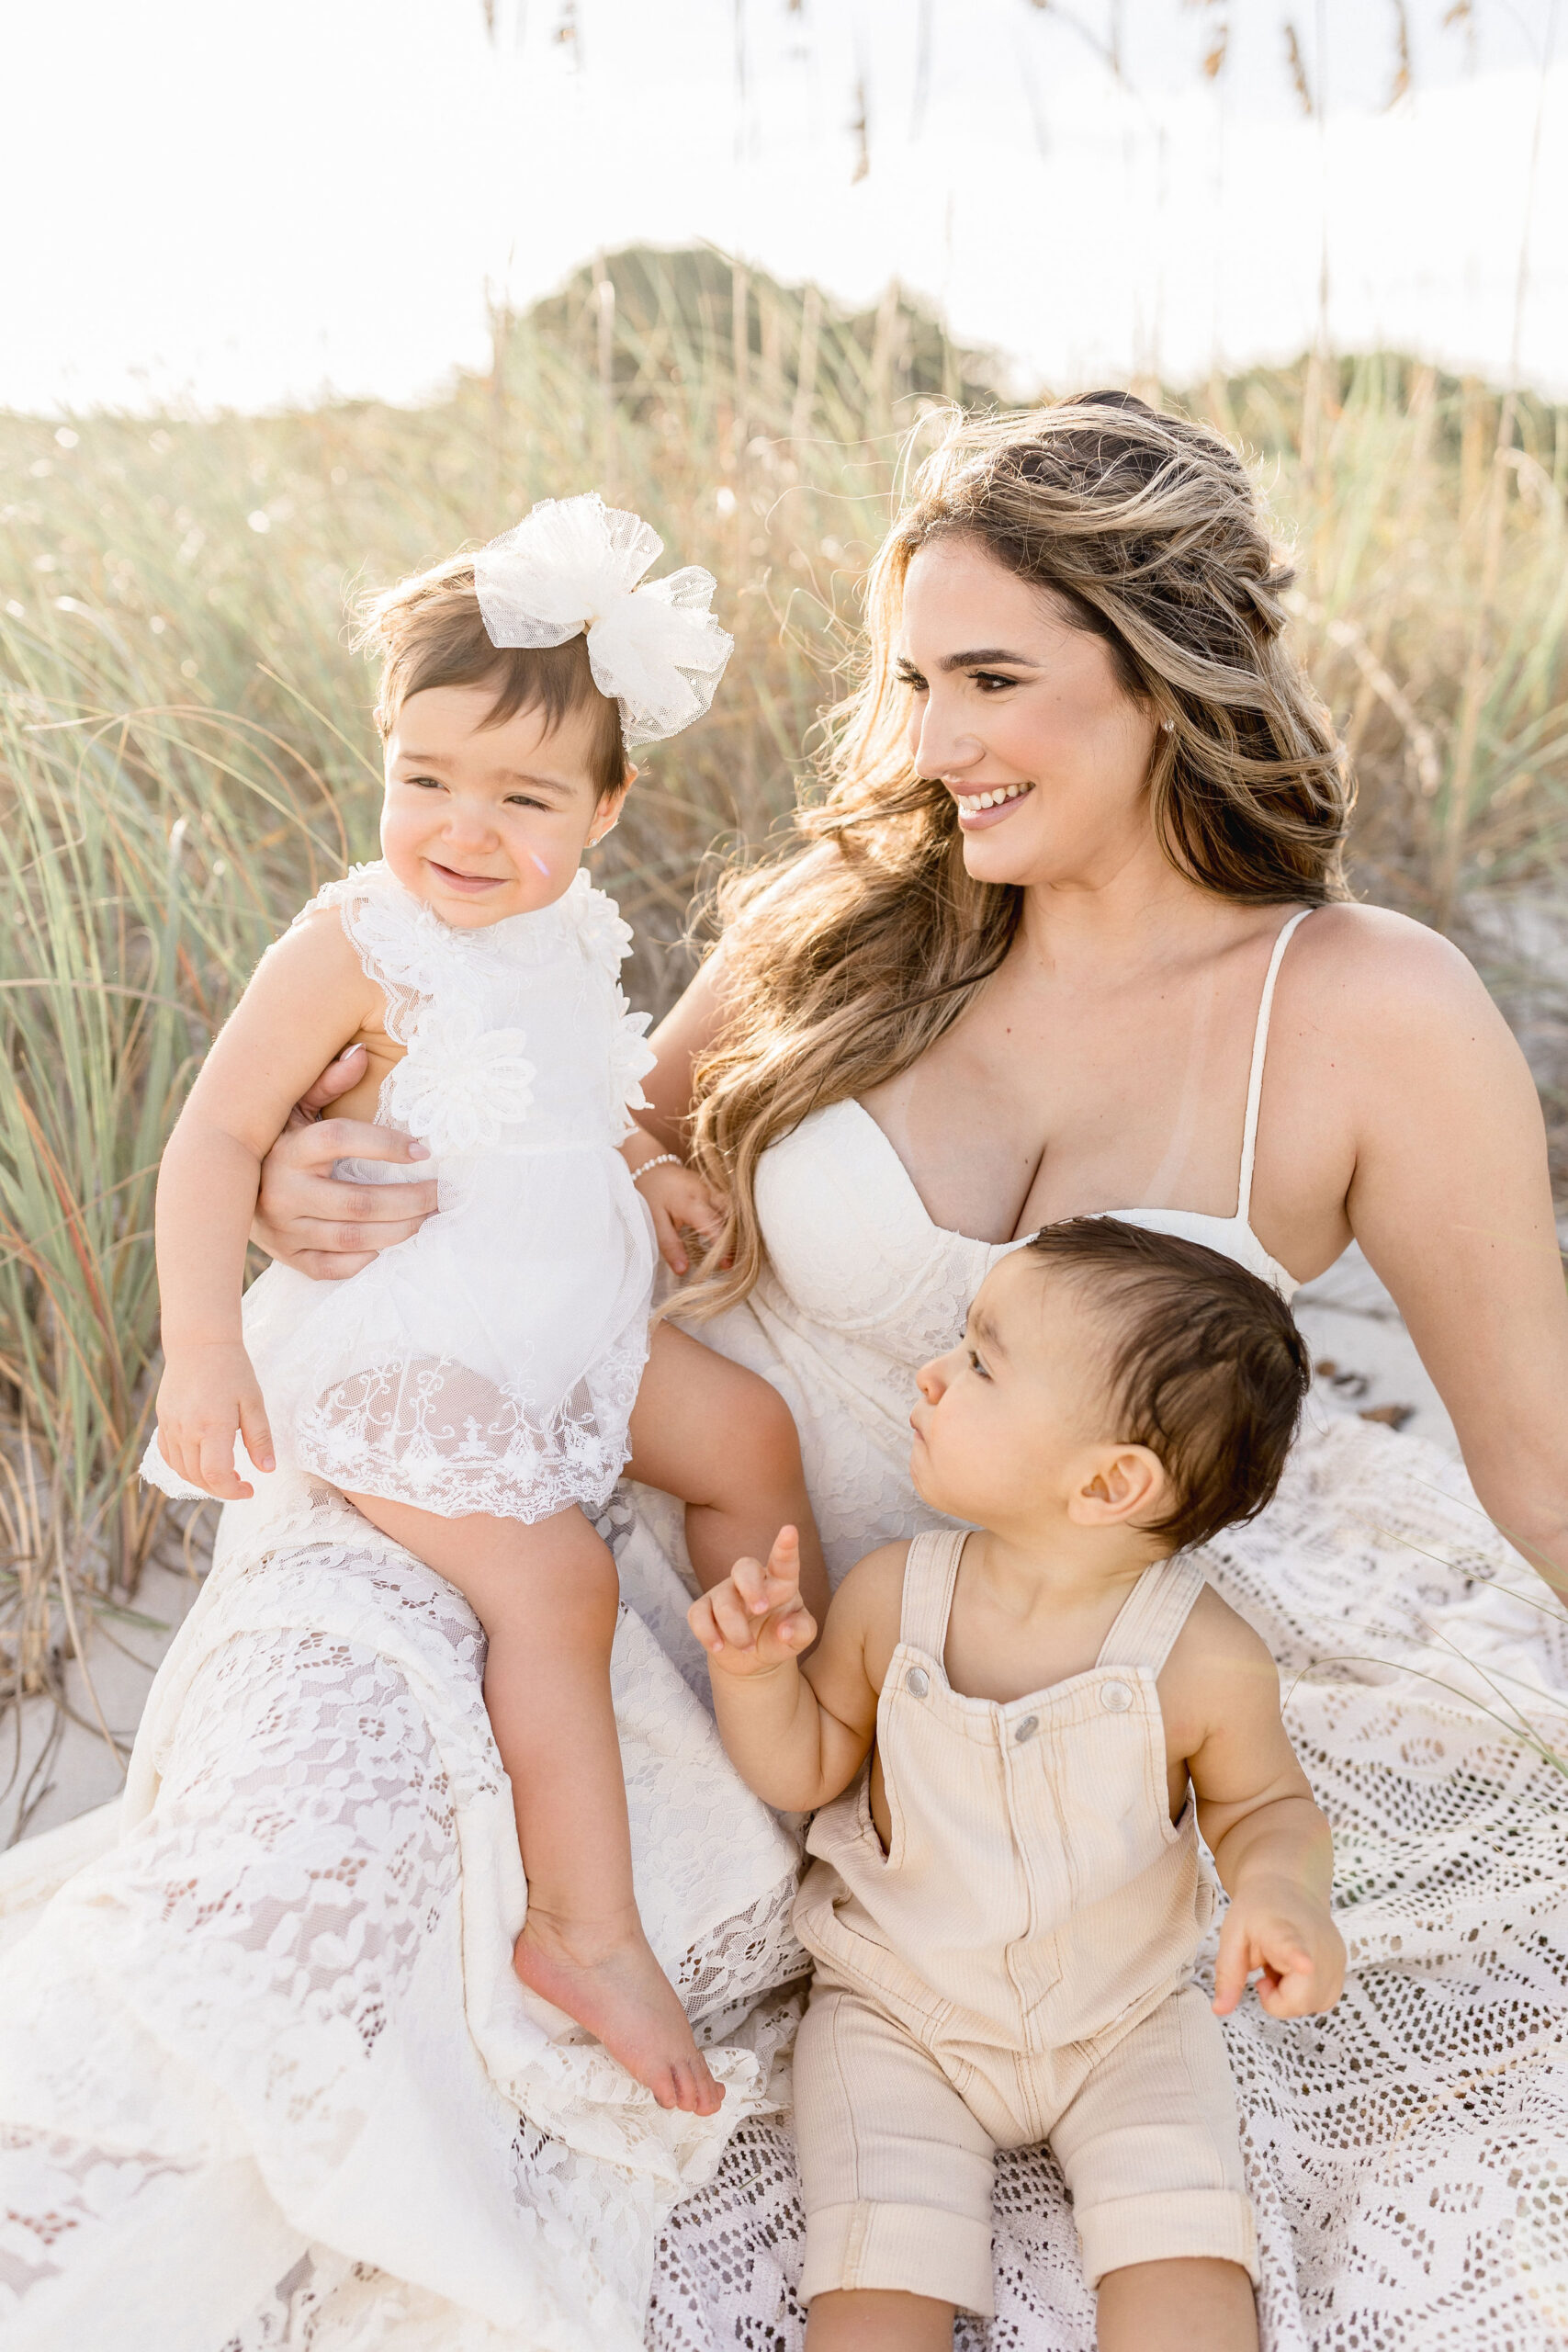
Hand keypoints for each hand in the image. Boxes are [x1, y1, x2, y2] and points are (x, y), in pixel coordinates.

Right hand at [154, 1342, 274, 1499]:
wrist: (199, 1343)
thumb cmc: (232, 1370)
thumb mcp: (253, 1402)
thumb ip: (260, 1438)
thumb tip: (267, 1470)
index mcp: (212, 1426)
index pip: (216, 1475)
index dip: (232, 1491)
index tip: (249, 1489)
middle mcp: (186, 1430)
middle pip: (198, 1477)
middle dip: (220, 1488)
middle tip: (241, 1483)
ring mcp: (170, 1426)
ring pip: (181, 1470)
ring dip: (202, 1480)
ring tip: (224, 1473)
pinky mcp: (162, 1421)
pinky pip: (169, 1456)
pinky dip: (184, 1467)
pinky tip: (201, 1462)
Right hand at [252, 1045, 437, 1279]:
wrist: (223, 1188)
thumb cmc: (278, 1141)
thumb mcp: (294, 1107)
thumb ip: (327, 1082)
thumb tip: (362, 1052)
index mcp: (289, 1148)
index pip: (340, 1140)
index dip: (385, 1144)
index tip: (424, 1149)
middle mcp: (282, 1190)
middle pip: (358, 1202)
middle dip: (409, 1200)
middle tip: (441, 1193)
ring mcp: (283, 1229)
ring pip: (352, 1238)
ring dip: (399, 1230)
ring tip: (429, 1218)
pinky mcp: (287, 1256)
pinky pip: (332, 1267)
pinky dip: (366, 1259)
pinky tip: (391, 1244)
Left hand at [636, 1157, 726, 1276]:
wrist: (649, 1165)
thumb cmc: (649, 1193)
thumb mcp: (654, 1221)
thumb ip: (670, 1245)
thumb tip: (683, 1270)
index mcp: (692, 1203)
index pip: (715, 1227)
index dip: (723, 1248)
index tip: (726, 1265)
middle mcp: (708, 1193)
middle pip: (731, 1219)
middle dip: (734, 1241)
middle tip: (732, 1261)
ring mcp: (712, 1188)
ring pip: (732, 1210)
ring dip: (734, 1229)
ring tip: (732, 1250)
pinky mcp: (713, 1187)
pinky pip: (728, 1204)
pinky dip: (730, 1219)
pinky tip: (728, 1233)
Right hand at [688, 1525, 817, 1675]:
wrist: (752, 1659)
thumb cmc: (780, 1637)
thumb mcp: (799, 1638)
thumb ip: (802, 1631)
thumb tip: (784, 1630)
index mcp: (779, 1581)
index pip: (783, 1562)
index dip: (786, 1547)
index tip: (790, 1530)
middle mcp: (750, 1581)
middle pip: (744, 1568)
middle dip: (751, 1586)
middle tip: (760, 1608)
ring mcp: (724, 1592)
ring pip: (723, 1601)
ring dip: (736, 1629)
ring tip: (748, 1648)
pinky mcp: (704, 1609)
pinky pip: (697, 1614)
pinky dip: (707, 1633)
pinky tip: (719, 1647)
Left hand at [1212, 1876, 1345, 2019]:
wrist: (1289, 1886)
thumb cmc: (1258, 1912)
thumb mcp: (1233, 1937)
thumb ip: (1228, 1975)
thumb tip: (1220, 2010)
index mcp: (1281, 1930)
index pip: (1292, 1947)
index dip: (1299, 1959)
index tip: (1305, 1964)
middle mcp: (1315, 1942)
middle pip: (1301, 1999)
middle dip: (1277, 2000)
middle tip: (1264, 1975)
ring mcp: (1334, 1954)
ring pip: (1314, 2004)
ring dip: (1293, 1998)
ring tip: (1282, 1968)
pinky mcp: (1342, 1964)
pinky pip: (1323, 1999)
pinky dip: (1306, 1994)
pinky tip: (1296, 1972)